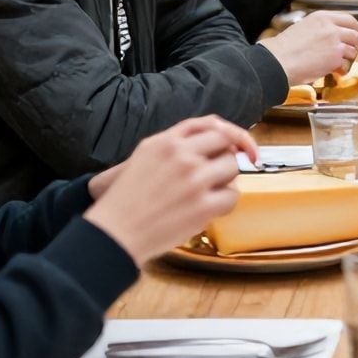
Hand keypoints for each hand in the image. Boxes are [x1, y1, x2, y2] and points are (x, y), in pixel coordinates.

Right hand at [84, 116, 251, 264]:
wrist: (115, 233)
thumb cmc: (126, 200)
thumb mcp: (144, 157)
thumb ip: (175, 145)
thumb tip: (215, 140)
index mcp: (165, 141)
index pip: (210, 124)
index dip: (231, 133)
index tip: (242, 144)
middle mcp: (181, 155)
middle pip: (226, 144)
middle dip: (225, 159)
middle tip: (216, 176)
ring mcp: (193, 179)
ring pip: (232, 168)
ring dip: (225, 182)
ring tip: (205, 194)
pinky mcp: (202, 205)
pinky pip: (232, 196)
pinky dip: (224, 204)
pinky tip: (207, 209)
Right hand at [263, 9, 357, 83]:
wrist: (278, 61)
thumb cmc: (284, 47)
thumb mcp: (303, 27)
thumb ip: (319, 29)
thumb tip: (328, 36)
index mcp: (322, 17)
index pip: (349, 19)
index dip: (354, 29)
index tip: (354, 35)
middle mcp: (331, 27)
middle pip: (356, 34)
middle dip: (356, 44)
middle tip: (354, 50)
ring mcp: (335, 42)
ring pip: (354, 50)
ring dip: (349, 58)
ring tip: (341, 63)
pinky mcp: (336, 58)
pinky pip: (347, 64)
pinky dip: (343, 69)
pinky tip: (337, 72)